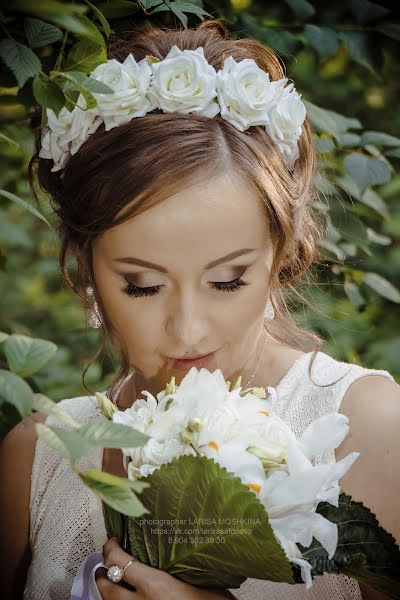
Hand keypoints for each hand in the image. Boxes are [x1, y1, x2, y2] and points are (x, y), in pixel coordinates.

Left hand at [96, 537, 236, 598]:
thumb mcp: (205, 583)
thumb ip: (185, 569)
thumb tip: (181, 553)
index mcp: (156, 587)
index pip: (120, 562)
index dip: (110, 549)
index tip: (113, 542)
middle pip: (106, 588)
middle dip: (101, 574)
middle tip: (103, 564)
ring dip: (107, 593)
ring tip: (109, 583)